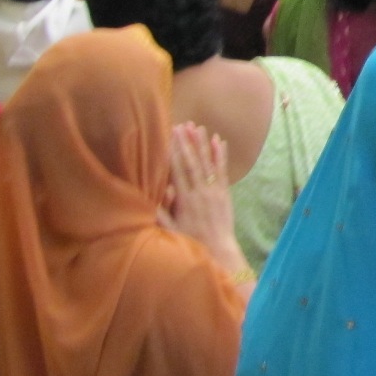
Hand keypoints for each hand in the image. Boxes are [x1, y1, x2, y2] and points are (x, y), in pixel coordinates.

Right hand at [165, 122, 245, 277]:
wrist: (218, 250)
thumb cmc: (191, 241)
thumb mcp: (171, 230)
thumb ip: (161, 213)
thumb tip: (151, 196)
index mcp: (185, 201)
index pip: (178, 171)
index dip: (174, 153)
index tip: (169, 137)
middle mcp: (200, 193)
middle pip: (192, 163)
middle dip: (186, 143)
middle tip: (181, 125)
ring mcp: (214, 191)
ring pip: (207, 163)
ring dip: (202, 144)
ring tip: (198, 127)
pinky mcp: (225, 193)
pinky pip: (222, 171)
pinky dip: (220, 155)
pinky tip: (219, 141)